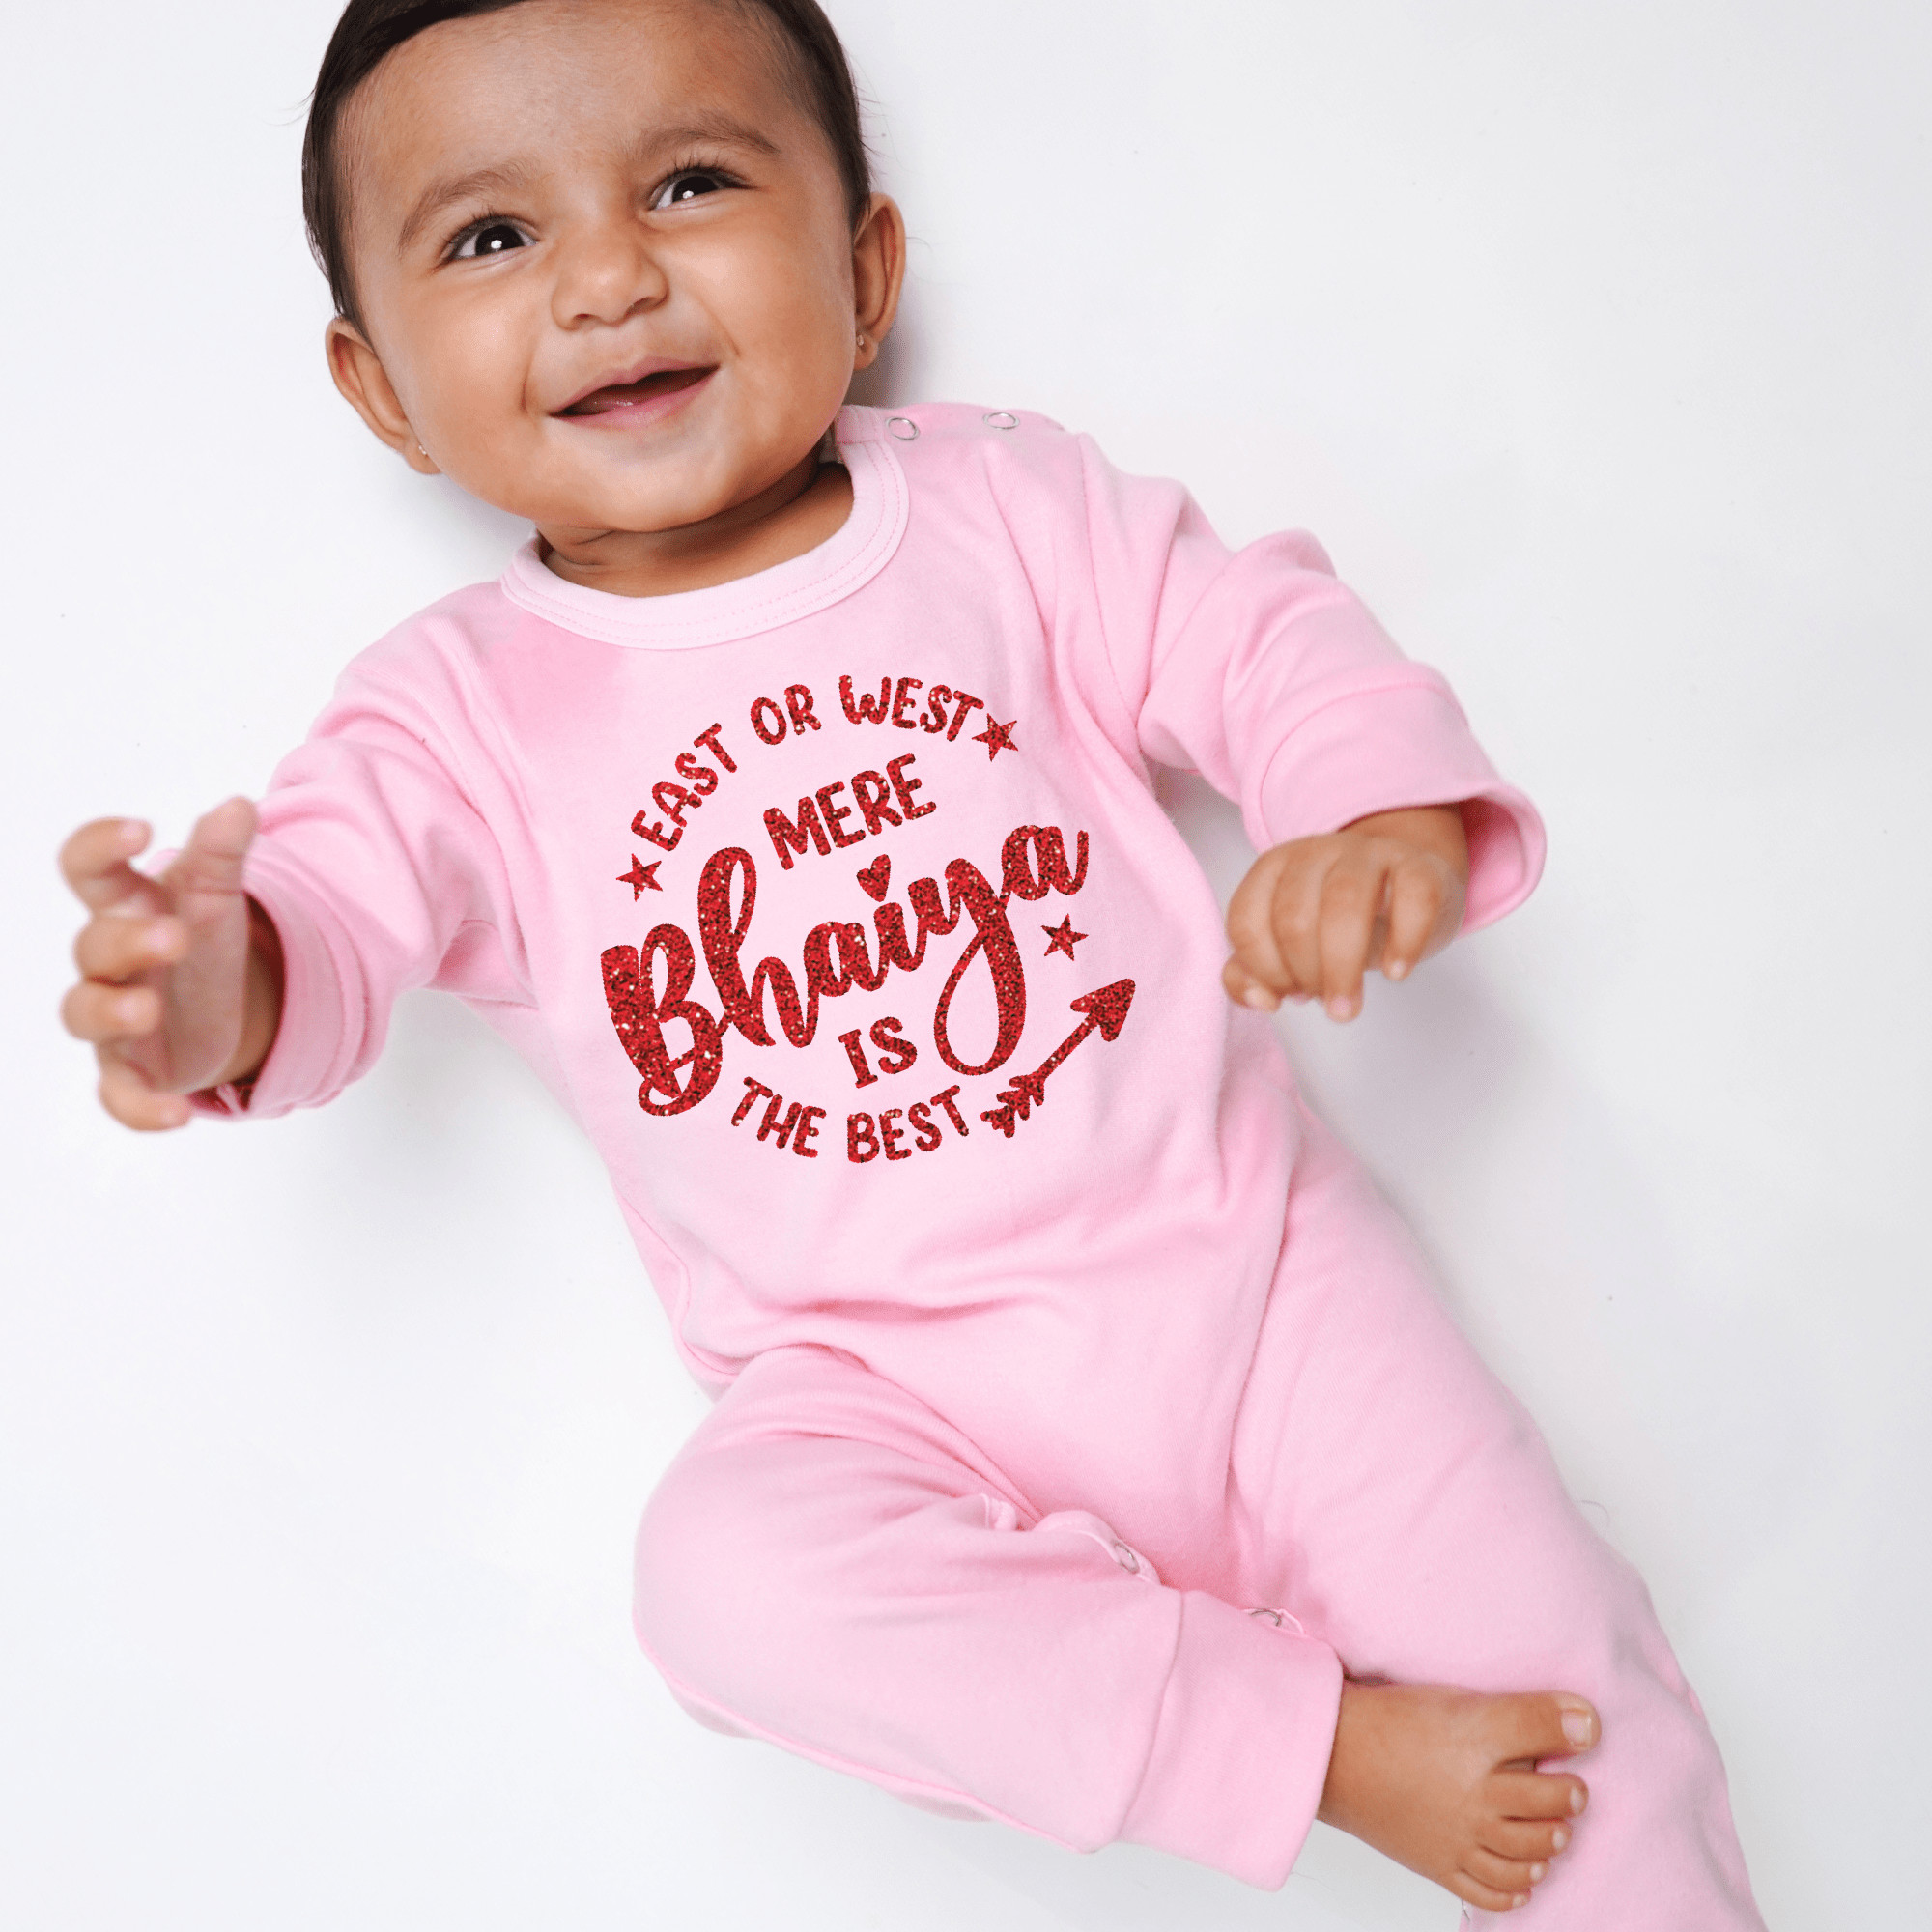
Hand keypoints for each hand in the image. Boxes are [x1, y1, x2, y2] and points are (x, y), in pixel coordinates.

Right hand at [58, 800, 282, 1129]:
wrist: (226, 1008)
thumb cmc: (202, 942)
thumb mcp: (219, 895)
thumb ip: (223, 855)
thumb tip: (239, 806)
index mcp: (125, 909)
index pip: (88, 870)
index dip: (99, 846)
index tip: (140, 828)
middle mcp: (109, 965)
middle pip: (91, 947)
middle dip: (126, 940)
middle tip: (174, 935)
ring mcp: (114, 1020)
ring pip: (83, 1014)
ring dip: (111, 1012)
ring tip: (147, 1009)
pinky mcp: (132, 1072)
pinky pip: (119, 1096)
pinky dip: (141, 1108)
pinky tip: (177, 1115)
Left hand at [1223, 805, 1468, 1020]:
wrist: (1409, 888)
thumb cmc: (1343, 921)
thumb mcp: (1292, 946)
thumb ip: (1257, 973)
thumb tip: (1259, 999)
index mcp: (1275, 867)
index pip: (1246, 921)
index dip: (1263, 970)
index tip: (1287, 994)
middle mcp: (1317, 852)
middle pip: (1294, 918)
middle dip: (1305, 975)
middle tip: (1326, 1004)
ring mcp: (1370, 854)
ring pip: (1344, 903)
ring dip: (1342, 967)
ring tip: (1348, 1008)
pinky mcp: (1420, 866)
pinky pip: (1412, 898)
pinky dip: (1402, 943)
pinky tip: (1395, 972)